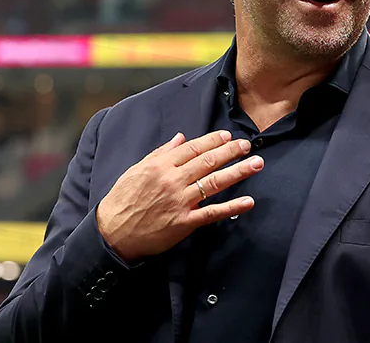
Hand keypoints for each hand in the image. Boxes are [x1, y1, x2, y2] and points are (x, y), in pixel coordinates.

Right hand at [96, 130, 263, 261]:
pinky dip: (232, 207)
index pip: (193, 148)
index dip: (213, 140)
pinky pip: (212, 213)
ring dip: (238, 172)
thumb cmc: (123, 199)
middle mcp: (172, 180)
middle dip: (231, 151)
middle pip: (208, 161)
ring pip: (214, 183)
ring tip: (256, 164)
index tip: (228, 136)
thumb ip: (161, 153)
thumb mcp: (137, 169)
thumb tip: (180, 137)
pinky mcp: (184, 223)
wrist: (112, 233)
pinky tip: (248, 201)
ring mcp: (180, 201)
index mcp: (161, 165)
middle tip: (248, 145)